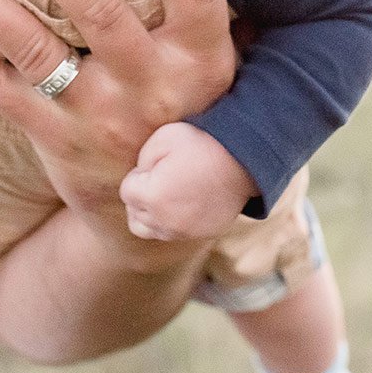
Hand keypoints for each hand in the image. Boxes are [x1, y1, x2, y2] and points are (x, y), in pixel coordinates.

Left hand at [119, 121, 254, 242]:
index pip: (127, 192)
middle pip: (135, 217)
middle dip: (139, 198)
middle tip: (155, 179)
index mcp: (153, 197)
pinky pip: (175, 233)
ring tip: (165, 193)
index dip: (138, 175)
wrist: (244, 160)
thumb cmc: (201, 144)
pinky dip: (172, 221)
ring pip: (152, 231)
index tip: (154, 164)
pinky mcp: (201, 234)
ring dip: (151, 214)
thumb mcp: (163, 138)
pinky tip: (182, 202)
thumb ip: (142, 160)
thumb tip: (140, 175)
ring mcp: (184, 231)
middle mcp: (166, 221)